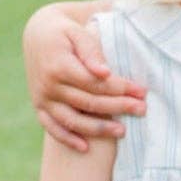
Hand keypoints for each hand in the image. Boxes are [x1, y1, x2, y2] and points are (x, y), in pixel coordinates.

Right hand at [23, 5, 146, 152]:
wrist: (38, 33)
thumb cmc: (64, 32)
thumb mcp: (77, 32)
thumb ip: (91, 51)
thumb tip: (105, 73)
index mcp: (59, 65)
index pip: (96, 83)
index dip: (120, 88)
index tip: (141, 91)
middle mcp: (49, 85)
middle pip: (89, 102)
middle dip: (118, 107)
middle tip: (142, 109)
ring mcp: (42, 98)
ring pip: (73, 120)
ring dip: (98, 129)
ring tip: (123, 131)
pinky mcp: (39, 106)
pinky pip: (52, 127)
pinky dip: (67, 139)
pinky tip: (85, 148)